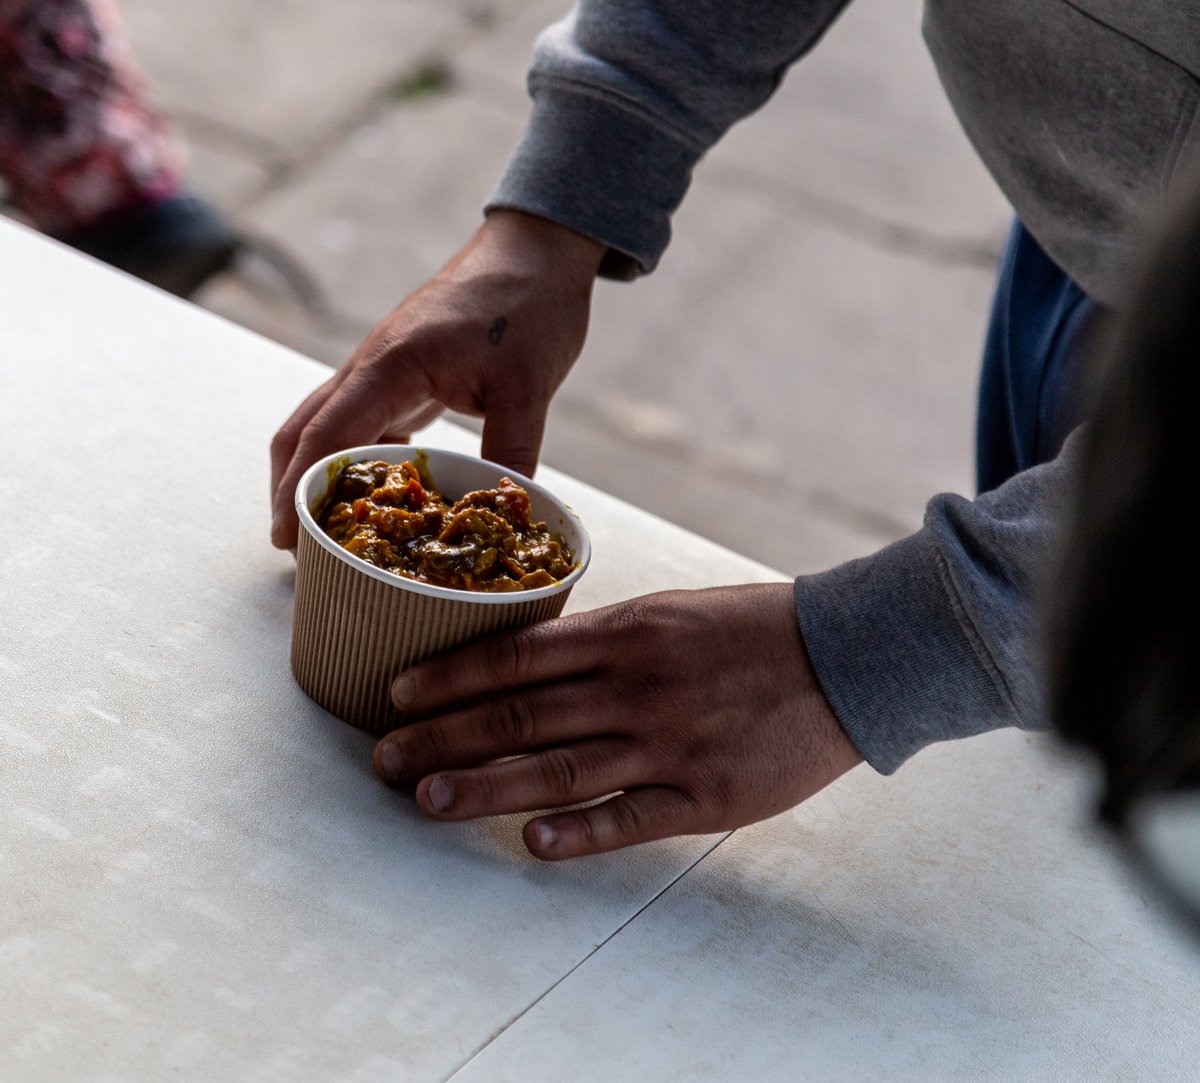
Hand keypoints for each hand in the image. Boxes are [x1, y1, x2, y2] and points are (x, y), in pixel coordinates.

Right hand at [270, 210, 605, 547]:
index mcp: (388, 366)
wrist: (537, 249)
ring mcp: (382, 368)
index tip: (286, 537)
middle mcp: (371, 367)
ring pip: (326, 423)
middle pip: (302, 430)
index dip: (298, 491)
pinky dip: (357, 456)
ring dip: (318, 472)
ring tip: (330, 528)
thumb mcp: (528, 388)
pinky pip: (362, 419)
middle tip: (298, 544)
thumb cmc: (529, 304)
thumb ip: (511, 452)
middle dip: (291, 488)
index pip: (322, 436)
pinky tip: (381, 489)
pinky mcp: (402, 372)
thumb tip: (504, 513)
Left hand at [373, 584, 862, 859]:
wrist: (844, 657)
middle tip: (384, 760)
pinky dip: (578, 833)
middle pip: (519, 717)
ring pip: (558, 770)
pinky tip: (530, 844)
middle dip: (442, 738)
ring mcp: (668, 744)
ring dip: (484, 788)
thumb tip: (526, 662)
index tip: (397, 695)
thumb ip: (601, 641)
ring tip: (426, 801)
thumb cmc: (750, 629)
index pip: (515, 657)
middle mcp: (636, 688)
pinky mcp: (705, 796)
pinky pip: (629, 818)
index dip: (449, 678)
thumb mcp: (670, 612)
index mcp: (626, 633)